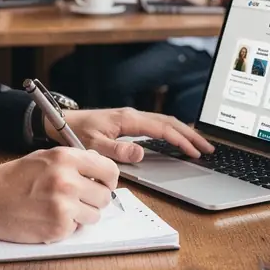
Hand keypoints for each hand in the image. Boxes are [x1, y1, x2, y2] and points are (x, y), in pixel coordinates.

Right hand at [0, 146, 118, 242]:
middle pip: (104, 196)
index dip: (107, 180)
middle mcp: (68, 180)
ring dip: (81, 215)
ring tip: (59, 208)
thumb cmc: (12, 179)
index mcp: (65, 158)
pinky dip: (66, 226)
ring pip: (94, 215)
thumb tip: (98, 168)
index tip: (102, 184)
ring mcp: (64, 205)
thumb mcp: (43, 158)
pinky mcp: (59, 227)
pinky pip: (77, 228)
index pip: (109, 170)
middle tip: (76, 199)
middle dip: (93, 199)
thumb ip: (72, 161)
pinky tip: (48, 217)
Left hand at [51, 107, 213, 163]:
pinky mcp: (128, 121)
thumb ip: (117, 151)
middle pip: (170, 122)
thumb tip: (141, 153)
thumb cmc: (74, 133)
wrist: (60, 122)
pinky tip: (178, 138)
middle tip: (208, 148)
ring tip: (200, 144)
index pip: (163, 129)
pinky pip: (157, 124)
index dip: (182, 140)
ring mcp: (131, 117)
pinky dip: (172, 130)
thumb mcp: (94, 145)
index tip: (196, 152)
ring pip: (165, 121)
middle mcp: (132, 115)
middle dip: (191, 134)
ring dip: (184, 132)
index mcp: (128, 120)